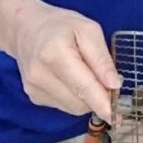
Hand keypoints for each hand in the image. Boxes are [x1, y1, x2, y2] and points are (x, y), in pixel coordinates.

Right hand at [6, 4, 121, 121]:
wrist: (25, 29)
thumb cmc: (61, 26)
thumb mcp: (89, 30)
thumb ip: (101, 58)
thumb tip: (115, 84)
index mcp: (54, 53)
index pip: (82, 86)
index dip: (102, 103)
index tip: (117, 116)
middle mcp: (39, 75)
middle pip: (79, 101)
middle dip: (100, 97)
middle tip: (110, 82)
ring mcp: (34, 89)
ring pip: (74, 107)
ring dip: (89, 99)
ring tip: (88, 75)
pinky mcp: (34, 97)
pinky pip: (65, 105)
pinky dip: (76, 97)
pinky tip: (73, 80)